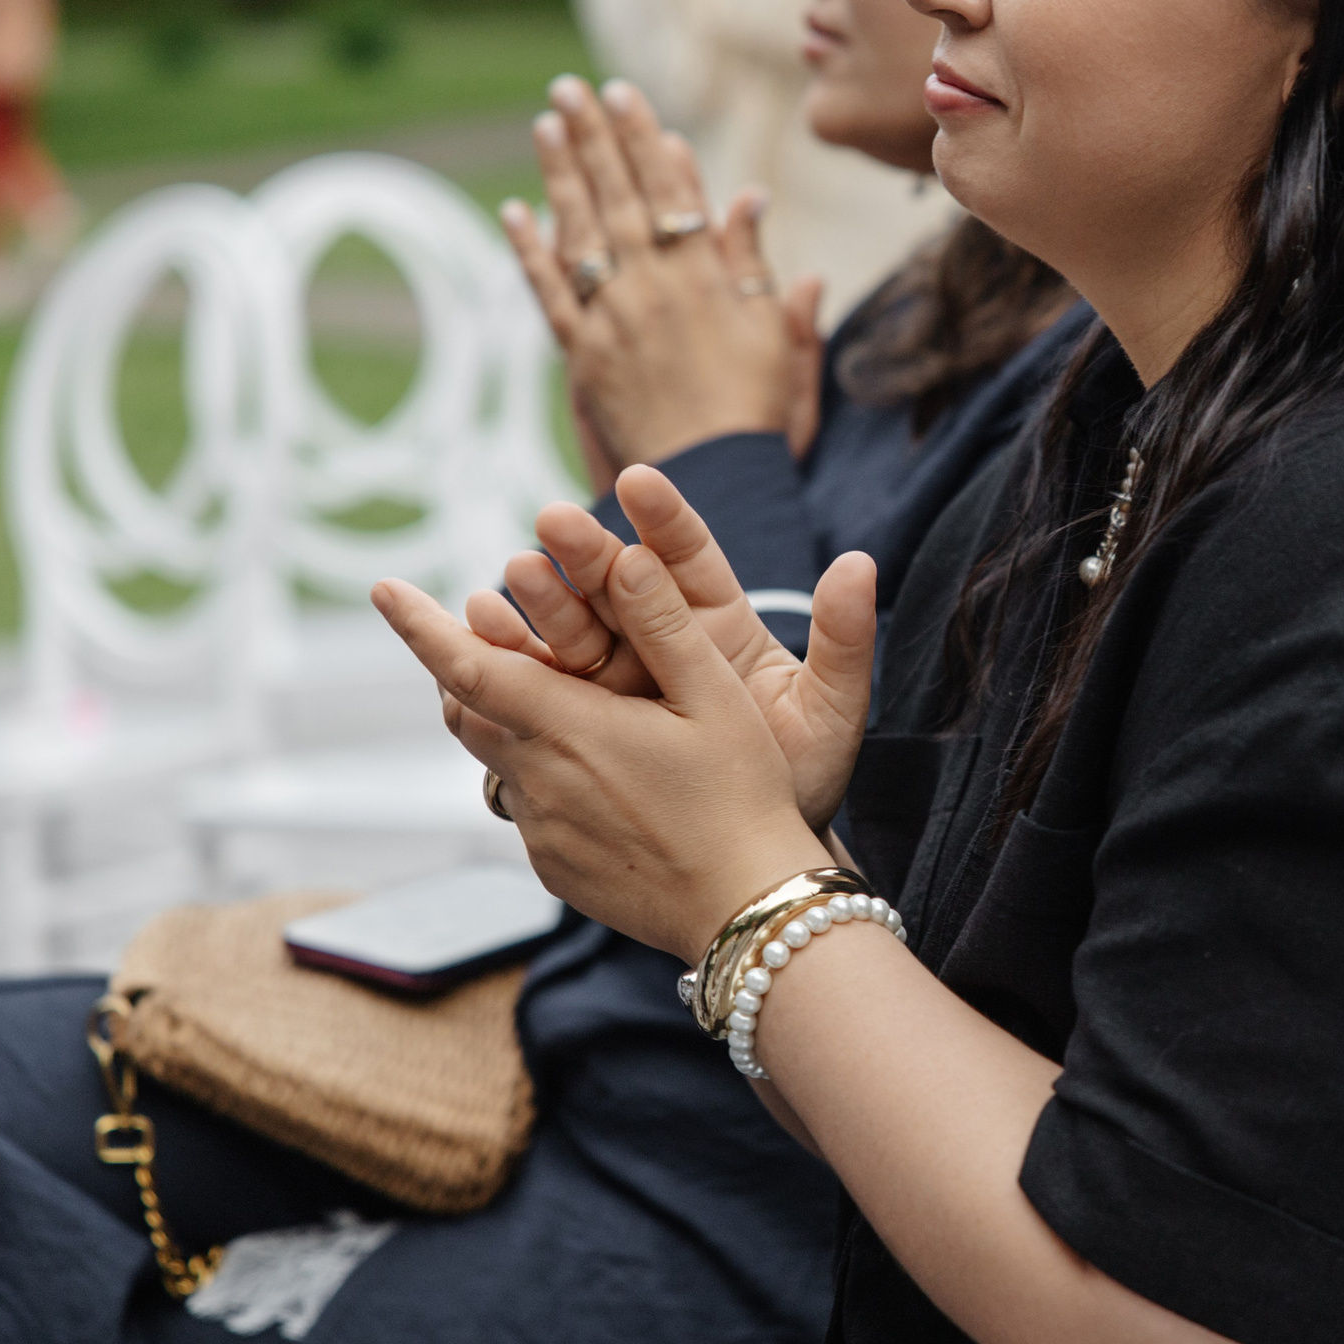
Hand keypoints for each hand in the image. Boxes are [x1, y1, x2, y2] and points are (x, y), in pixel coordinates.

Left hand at [374, 542, 841, 960]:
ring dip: (508, 723)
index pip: (466, 666)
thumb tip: (626, 557)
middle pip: (467, 712)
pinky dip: (543, 777)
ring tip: (550, 705)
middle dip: (462, 667)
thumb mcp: (716, 697)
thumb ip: (664, 625)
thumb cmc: (741, 798)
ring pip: (497, 761)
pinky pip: (528, 808)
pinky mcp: (553, 868)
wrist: (746, 913)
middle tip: (478, 635)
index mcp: (568, 728)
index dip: (418, 625)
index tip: (382, 588)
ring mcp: (540, 831)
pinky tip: (601, 780)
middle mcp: (537, 780)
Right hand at [472, 466, 874, 830]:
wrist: (755, 861)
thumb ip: (844, 641)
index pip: (688, 557)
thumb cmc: (801, 777)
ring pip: (572, 628)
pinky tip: (482, 635)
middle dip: (586, 551)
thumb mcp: (830, 713)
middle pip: (617, 585)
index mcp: (719, 624)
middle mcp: (659, 641)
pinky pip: (543, 685)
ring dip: (541, 601)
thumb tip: (862, 563)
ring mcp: (614, 681)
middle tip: (555, 523)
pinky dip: (513, 660)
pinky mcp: (579, 722)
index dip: (664, 519)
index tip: (638, 483)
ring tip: (515, 574)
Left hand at [500, 76, 824, 474]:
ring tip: (546, 125)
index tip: (625, 95)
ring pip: (581, 231)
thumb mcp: (774, 331)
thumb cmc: (755, 407)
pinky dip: (530, 250)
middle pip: (617, 196)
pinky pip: (549, 292)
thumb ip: (754, 261)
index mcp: (704, 275)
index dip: (644, 138)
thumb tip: (748, 194)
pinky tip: (516, 212)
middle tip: (570, 88)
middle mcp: (653, 285)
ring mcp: (612, 317)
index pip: (670, 188)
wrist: (711, 475)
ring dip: (561, 174)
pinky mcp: (582, 354)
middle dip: (593, 137)